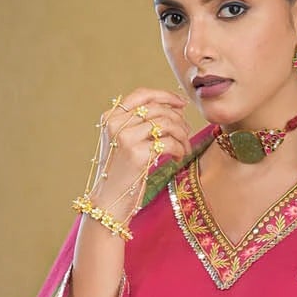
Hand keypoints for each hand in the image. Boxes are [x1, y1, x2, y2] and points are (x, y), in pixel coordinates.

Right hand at [92, 87, 190, 220]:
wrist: (109, 202)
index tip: (181, 103)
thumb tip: (174, 109)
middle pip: (157, 109)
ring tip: (184, 147)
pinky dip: (180, 148)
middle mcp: (116, 124)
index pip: (142, 95)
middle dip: (178, 119)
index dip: (165, 96)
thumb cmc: (120, 174)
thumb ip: (139, 124)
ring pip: (166, 123)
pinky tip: (179, 157)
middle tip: (187, 132)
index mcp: (111, 117)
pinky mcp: (138, 155)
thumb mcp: (122, 143)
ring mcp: (126, 138)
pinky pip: (169, 143)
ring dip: (182, 134)